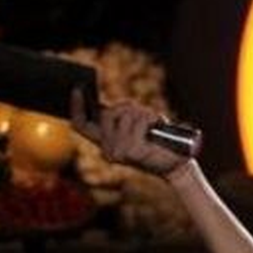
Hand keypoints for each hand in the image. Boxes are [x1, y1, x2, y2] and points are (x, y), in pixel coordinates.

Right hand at [70, 89, 189, 177]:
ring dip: (143, 113)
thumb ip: (120, 117)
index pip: (81, 125)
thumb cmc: (157, 143)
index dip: (76, 107)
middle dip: (128, 108)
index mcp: (105, 144)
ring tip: (154, 124)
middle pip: (108, 114)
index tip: (77, 90)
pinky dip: (150, 119)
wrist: (177, 163)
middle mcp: (107, 150)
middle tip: (144, 114)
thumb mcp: (135, 126)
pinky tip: (157, 128)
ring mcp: (118, 152)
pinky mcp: (131, 152)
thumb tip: (111, 106)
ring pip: (125, 115)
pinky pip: (138, 122)